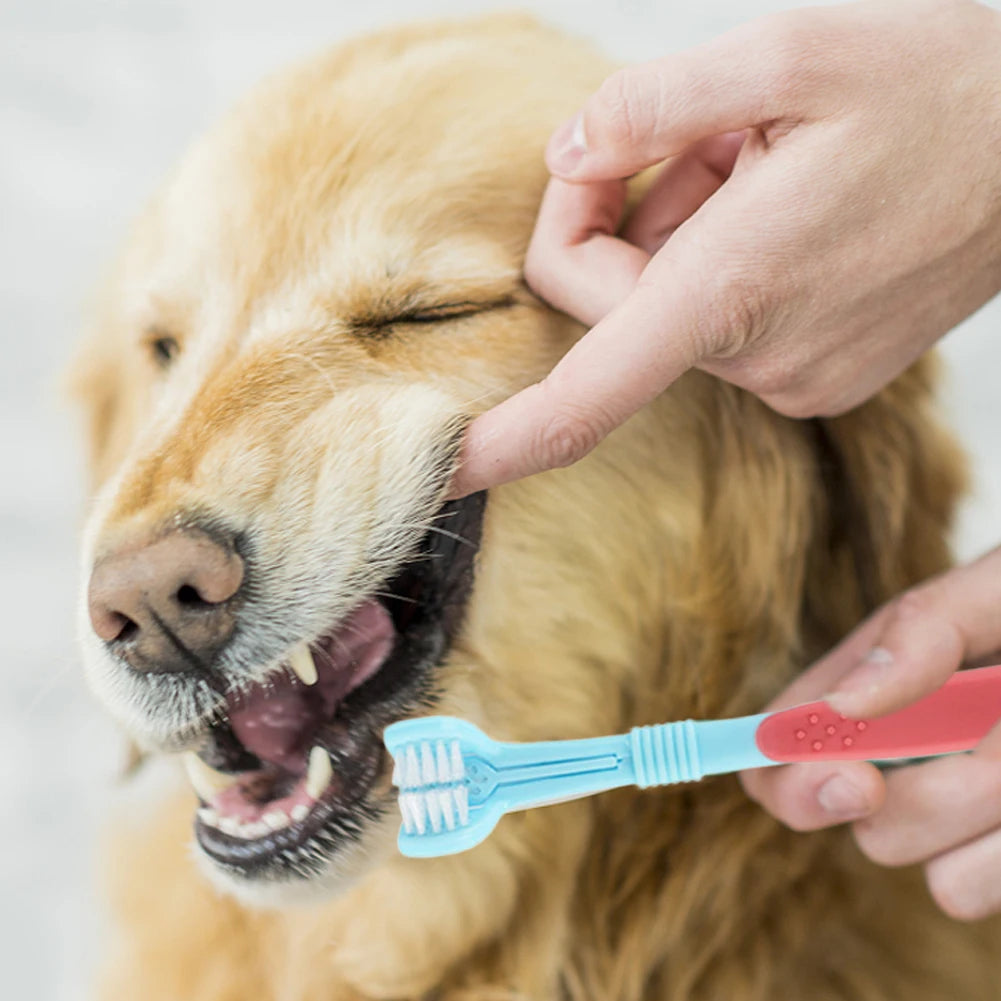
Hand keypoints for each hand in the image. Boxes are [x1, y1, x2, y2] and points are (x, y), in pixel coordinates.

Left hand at [449, 0, 1000, 497]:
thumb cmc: (942, 84)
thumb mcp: (785, 49)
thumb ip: (647, 104)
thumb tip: (568, 154)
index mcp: (731, 291)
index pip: (583, 399)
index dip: (501, 445)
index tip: (439, 472)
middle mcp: (757, 357)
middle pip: (606, 303)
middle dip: (623, 212)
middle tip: (711, 138)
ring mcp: (792, 377)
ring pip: (662, 307)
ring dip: (683, 226)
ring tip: (770, 165)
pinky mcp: (817, 375)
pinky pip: (715, 321)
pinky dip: (722, 258)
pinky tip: (789, 204)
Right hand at [740, 544, 1000, 920]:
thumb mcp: (990, 592)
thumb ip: (917, 630)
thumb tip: (841, 706)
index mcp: (868, 691)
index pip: (775, 754)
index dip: (787, 778)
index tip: (857, 777)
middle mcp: (903, 762)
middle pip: (865, 827)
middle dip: (935, 797)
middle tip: (997, 748)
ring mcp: (962, 818)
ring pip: (938, 876)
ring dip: (992, 818)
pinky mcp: (1000, 856)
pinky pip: (980, 887)